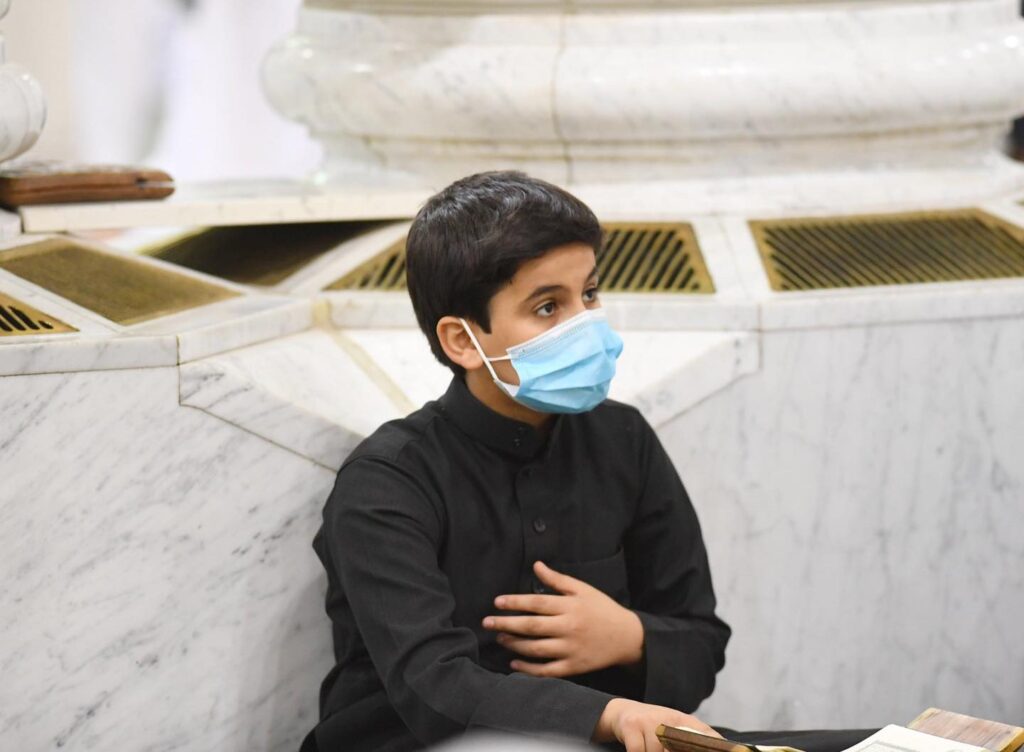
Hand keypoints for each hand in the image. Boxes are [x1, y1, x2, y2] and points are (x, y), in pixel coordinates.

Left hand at [481, 560, 643, 676]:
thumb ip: (557, 579)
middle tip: (487, 622)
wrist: (627, 637)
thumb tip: (535, 565)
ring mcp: (571, 649)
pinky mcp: (574, 667)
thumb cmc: (602, 609)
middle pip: (532, 626)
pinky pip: (546, 670)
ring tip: (499, 638)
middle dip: (507, 624)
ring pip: (536, 649)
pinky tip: (514, 663)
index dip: (515, 602)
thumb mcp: (583, 589)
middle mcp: (569, 628)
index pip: (537, 603)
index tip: (497, 602)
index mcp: (571, 606)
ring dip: (514, 644)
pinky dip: (528, 669)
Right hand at [593, 697, 720, 751]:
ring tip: (650, 748)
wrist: (623, 712)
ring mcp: (648, 720)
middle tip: (666, 750)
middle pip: (676, 749)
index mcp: (683, 720)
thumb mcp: (673, 728)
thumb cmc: (653, 726)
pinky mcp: (631, 726)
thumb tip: (717, 746)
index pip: (706, 735)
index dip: (714, 745)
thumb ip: (692, 737)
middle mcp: (667, 717)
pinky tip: (637, 749)